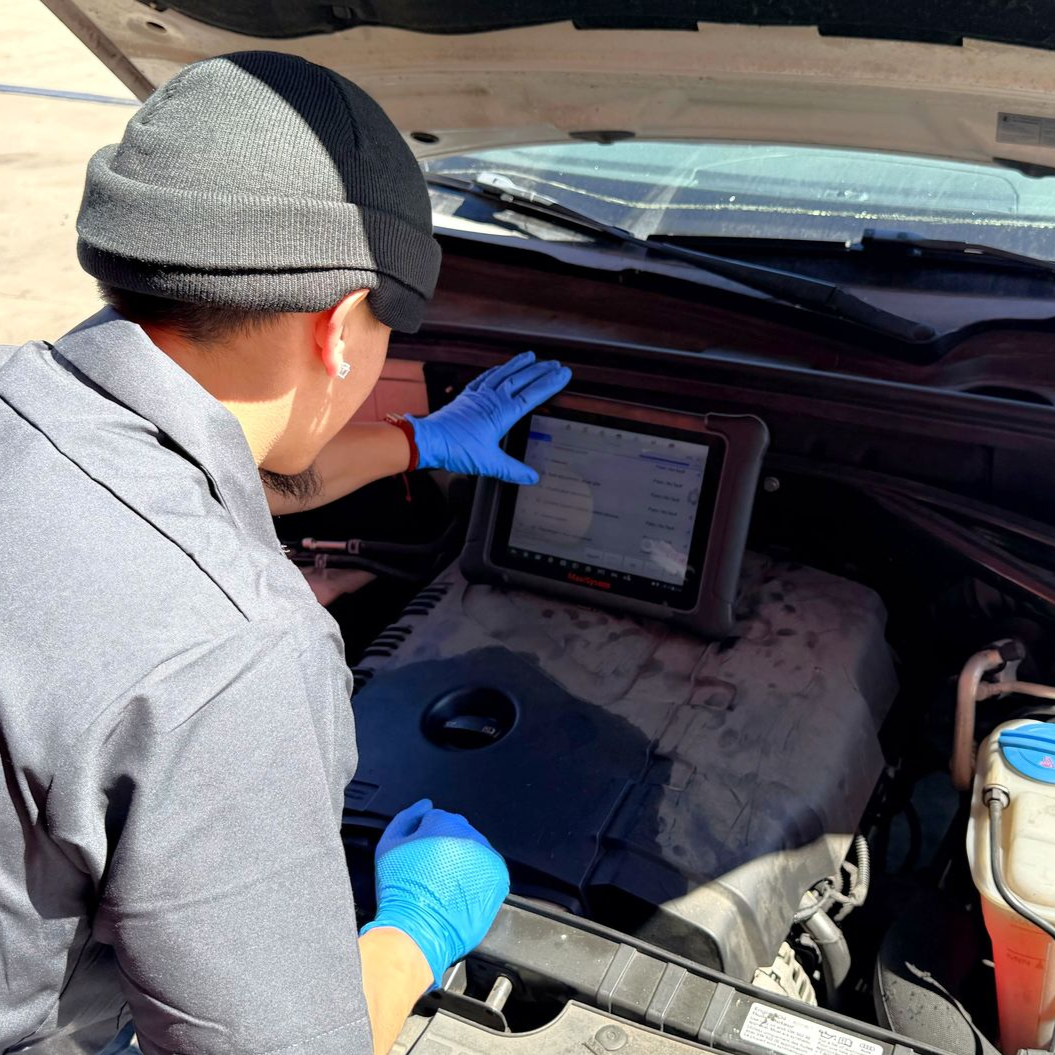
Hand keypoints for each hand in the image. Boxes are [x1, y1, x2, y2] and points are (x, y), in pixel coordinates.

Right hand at [360, 799, 509, 987]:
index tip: (420, 854)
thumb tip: (425, 806)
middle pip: (459, 831)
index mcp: (445, 822)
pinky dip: (477, 877)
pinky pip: (488, 869)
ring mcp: (487, 857)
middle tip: (431, 870)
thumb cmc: (400, 889)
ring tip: (445, 883)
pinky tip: (460, 890)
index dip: (425, 836)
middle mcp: (470, 835)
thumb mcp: (389, 845)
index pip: (439, 818)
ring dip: (463, 860)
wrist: (417, 928)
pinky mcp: (498, 878)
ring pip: (474, 849)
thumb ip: (407, 817)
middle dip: (446, 846)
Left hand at [407, 352, 570, 483]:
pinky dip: (496, 371)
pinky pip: (485, 378)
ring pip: (504, 374)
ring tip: (532, 356)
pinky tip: (500, 368)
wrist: (429, 440)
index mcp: (502, 413)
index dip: (550, 384)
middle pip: (521, 380)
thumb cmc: (456, 448)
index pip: (532, 395)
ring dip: (519, 365)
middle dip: (540, 371)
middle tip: (555, 364)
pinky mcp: (466, 397)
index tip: (564, 374)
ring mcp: (478, 396)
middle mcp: (492, 399)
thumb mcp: (489, 463)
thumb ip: (513, 470)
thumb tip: (532, 477)